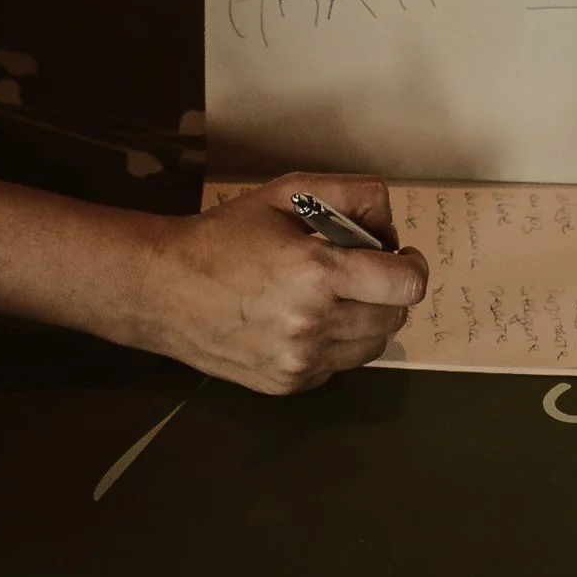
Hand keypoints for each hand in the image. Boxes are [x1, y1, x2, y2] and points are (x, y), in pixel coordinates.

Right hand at [129, 176, 425, 394]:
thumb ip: (350, 195)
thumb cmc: (226, 236)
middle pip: (394, 316)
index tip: (399, 255)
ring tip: (336, 295)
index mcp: (316, 272)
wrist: (165, 291)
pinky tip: (306, 319)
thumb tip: (390, 225)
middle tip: (363, 270)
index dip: (411, 267)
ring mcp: (300, 361)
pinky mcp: (288, 384)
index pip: (404, 285)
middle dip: (388, 290)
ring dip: (367, 318)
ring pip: (372, 346)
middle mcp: (313, 324)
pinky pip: (340, 365)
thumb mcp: (286, 193)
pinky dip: (337, 342)